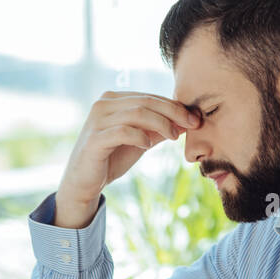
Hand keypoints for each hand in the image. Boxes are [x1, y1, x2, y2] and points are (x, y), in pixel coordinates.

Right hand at [54, 91, 199, 227]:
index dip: (174, 105)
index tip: (195, 118)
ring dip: (161, 123)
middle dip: (173, 112)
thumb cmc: (112, 158)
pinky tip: (148, 145)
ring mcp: (97, 120)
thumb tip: (189, 119)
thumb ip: (159, 128)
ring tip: (173, 136)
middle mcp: (103, 104)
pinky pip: (123, 131)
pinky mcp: (94, 138)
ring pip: (137, 113)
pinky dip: (140, 136)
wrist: (84, 181)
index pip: (150, 97)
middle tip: (192, 124)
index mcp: (114, 100)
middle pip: (146, 101)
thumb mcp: (141, 140)